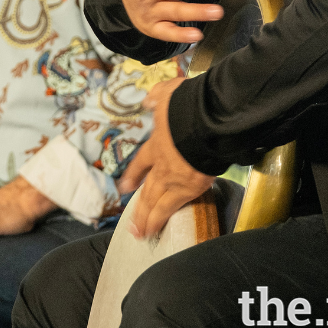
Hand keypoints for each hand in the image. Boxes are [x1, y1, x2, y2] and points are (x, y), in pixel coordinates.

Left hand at [116, 77, 213, 238]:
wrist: (203, 120)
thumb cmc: (186, 106)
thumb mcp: (166, 93)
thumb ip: (157, 97)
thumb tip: (150, 100)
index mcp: (156, 144)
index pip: (141, 163)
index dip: (133, 175)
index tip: (125, 187)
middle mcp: (162, 165)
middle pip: (147, 190)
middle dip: (139, 208)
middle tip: (131, 225)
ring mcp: (175, 179)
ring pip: (156, 204)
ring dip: (146, 220)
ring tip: (140, 234)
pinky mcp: (191, 188)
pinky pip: (174, 208)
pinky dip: (163, 220)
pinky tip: (156, 230)